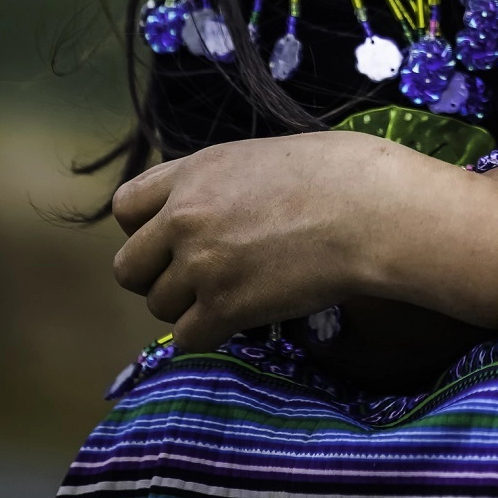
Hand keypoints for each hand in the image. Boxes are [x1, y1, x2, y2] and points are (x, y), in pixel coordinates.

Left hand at [112, 130, 419, 350]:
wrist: (371, 210)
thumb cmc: (339, 173)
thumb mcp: (262, 158)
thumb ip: (219, 184)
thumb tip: (213, 210)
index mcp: (195, 171)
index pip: (126, 207)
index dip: (145, 229)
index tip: (173, 239)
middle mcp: (185, 217)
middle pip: (129, 267)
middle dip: (158, 276)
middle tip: (199, 278)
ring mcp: (201, 264)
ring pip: (159, 307)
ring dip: (190, 307)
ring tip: (235, 293)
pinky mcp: (225, 308)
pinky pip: (188, 339)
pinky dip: (210, 335)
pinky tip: (243, 318)